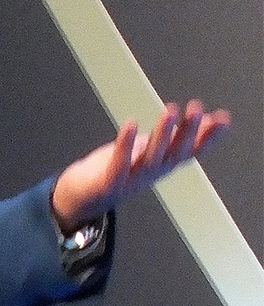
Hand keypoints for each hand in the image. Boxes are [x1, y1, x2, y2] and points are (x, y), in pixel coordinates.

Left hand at [51, 100, 230, 233]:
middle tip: (197, 108)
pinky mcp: (109, 183)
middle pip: (174, 153)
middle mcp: (152, 174)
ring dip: (162, 134)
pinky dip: (126, 145)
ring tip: (170, 110)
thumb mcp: (148, 149)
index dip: (208, 137)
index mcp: (162, 165)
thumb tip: (198, 119)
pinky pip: (120, 163)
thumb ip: (170, 137)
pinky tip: (132, 124)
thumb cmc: (117, 169)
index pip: (191, 151)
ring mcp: (132, 180)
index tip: (224, 118)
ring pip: (151, 158)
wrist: (82, 196)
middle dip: (188, 132)